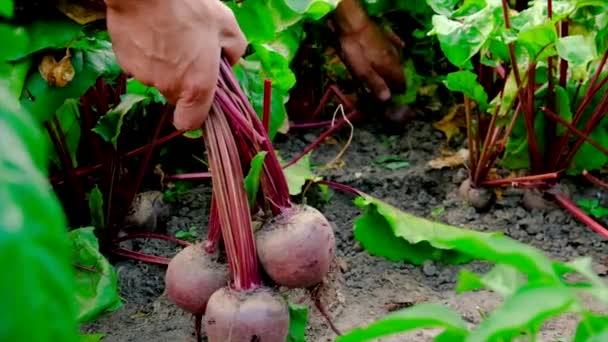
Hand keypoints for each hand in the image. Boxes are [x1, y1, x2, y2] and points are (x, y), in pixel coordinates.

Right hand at [105, 0, 246, 129]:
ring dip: (162, 63)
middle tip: (188, 50)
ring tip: (169, 34)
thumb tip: (229, 61)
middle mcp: (168, 86)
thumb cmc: (191, 6)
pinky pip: (138, 63)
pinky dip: (144, 52)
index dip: (194, 115)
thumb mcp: (227, 25)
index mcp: (197, 85)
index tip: (199, 99)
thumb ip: (234, 50)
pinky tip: (150, 30)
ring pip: (156, 77)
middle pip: (175, 95)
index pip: (190, 123)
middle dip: (182, 79)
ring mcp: (143, 75)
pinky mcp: (123, 61)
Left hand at [331, 0, 404, 100]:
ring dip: (395, 68)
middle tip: (388, 89)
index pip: (401, 83)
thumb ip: (375, 84)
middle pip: (400, 72)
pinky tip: (400, 48)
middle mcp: (395, 56)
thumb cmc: (355, 50)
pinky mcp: (386, 35)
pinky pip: (396, 43)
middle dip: (395, 82)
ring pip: (398, 59)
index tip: (391, 100)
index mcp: (390, 67)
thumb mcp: (362, 71)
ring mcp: (391, 44)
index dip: (398, 93)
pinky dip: (398, 48)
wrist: (351, 23)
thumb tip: (388, 99)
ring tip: (389, 75)